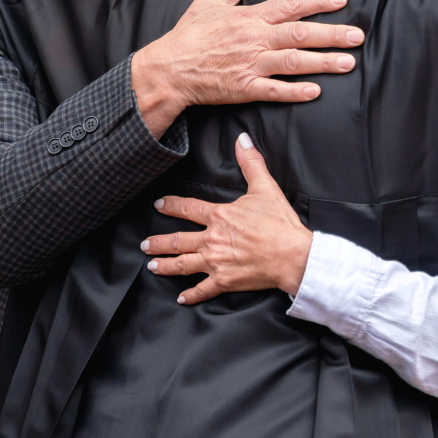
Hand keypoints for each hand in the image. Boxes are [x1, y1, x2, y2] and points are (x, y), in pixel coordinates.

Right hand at [131, 0, 364, 137]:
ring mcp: (251, 65)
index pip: (290, 5)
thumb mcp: (207, 3)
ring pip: (294, 62)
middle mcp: (255, 39)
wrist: (169, 68)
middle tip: (358, 36)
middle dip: (332, 34)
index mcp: (249, 17)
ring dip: (323, 62)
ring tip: (348, 63)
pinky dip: (295, 91)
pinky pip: (275, 90)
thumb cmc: (187, 36)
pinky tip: (316, 91)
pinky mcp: (245, 88)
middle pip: (300, 33)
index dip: (318, 1)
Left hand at [142, 133, 312, 304]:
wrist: (292, 255)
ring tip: (151, 266)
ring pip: (183, 265)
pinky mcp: (225, 281)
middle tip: (145, 244)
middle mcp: (212, 240)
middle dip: (158, 243)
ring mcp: (216, 262)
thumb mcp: (265, 187)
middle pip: (177, 241)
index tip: (159, 205)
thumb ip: (250, 162)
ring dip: (165, 266)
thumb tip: (242, 139)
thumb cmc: (279, 222)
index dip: (171, 206)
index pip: (188, 209)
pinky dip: (191, 295)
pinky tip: (181, 297)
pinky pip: (203, 289)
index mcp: (219, 216)